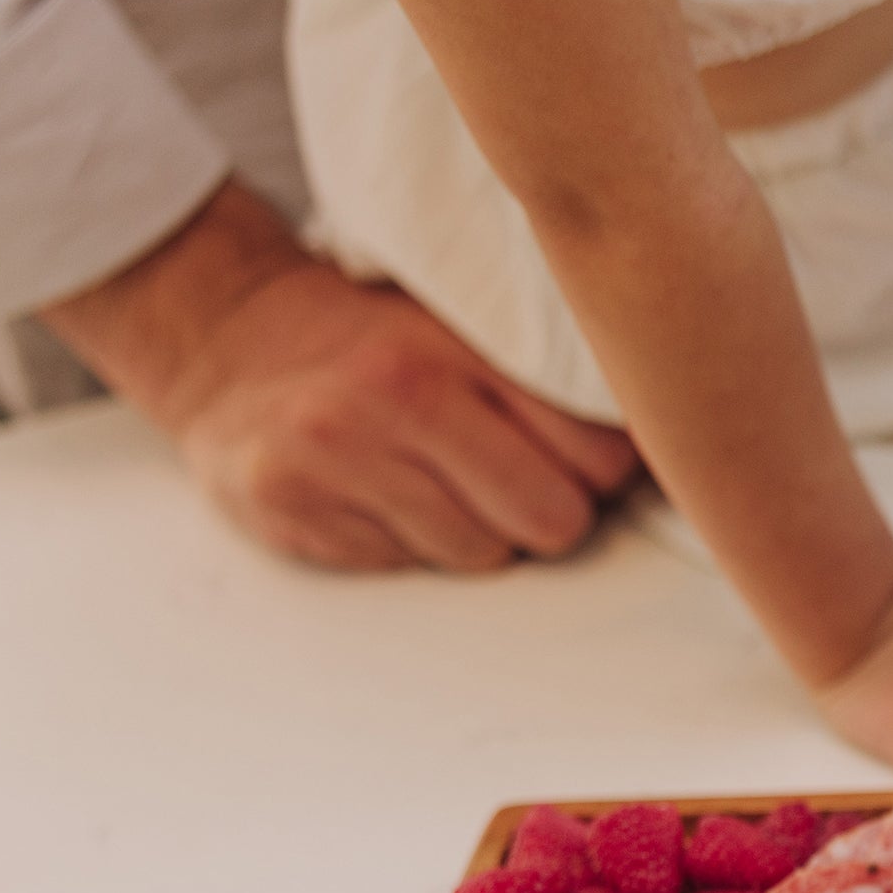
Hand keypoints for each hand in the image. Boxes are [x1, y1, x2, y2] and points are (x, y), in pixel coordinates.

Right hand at [167, 267, 643, 570]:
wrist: (225, 340)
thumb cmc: (368, 339)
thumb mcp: (460, 325)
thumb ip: (546, 375)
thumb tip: (668, 438)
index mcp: (456, 346)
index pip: (598, 454)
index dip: (606, 473)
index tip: (587, 463)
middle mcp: (397, 397)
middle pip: (553, 521)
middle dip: (546, 513)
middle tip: (512, 480)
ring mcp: (339, 457)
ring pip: (482, 555)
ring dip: (476, 532)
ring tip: (434, 479)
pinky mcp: (295, 509)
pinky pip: (407, 567)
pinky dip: (407, 544)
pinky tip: (380, 493)